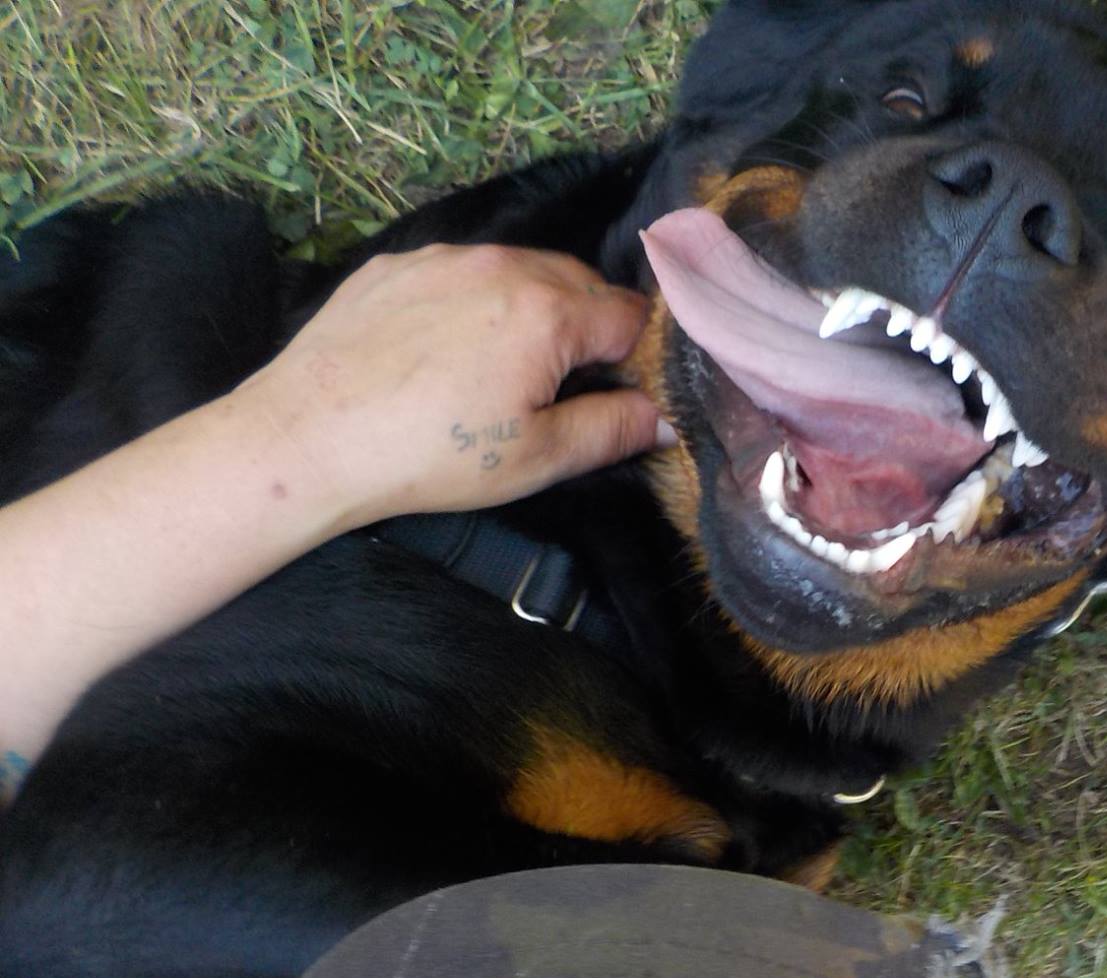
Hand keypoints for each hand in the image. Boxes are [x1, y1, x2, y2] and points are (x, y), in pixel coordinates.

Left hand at [236, 243, 669, 530]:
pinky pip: (461, 273)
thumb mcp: (537, 458)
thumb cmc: (431, 456)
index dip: (636, 359)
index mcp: (548, 310)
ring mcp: (444, 258)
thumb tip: (664, 414)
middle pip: (580, 283)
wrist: (309, 436)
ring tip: (504, 371)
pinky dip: (475, 304)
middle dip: (589, 329)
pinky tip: (448, 355)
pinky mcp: (396, 264)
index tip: (618, 396)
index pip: (630, 315)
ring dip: (534, 311)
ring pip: (520, 271)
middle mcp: (502, 265)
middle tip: (565, 388)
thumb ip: (613, 430)